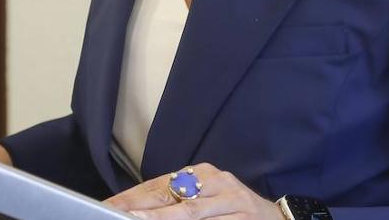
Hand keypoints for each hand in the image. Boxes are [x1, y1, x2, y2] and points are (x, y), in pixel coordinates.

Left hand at [104, 163, 283, 219]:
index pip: (159, 184)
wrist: (278, 218)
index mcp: (202, 173)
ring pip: (191, 211)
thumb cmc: (234, 210)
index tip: (109, 206)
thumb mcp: (208, 198)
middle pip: (171, 194)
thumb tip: (138, 209)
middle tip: (117, 212)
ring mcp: (231, 200)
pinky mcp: (243, 217)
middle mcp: (216, 181)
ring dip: (163, 217)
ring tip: (139, 219)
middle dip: (141, 206)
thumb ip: (179, 201)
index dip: (133, 197)